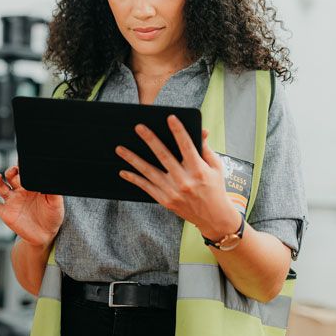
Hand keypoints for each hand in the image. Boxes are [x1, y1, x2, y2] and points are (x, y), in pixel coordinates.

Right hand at [0, 165, 63, 247]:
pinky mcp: (5, 212)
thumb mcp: (56, 204)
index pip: (25, 172)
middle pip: (11, 176)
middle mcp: (20, 190)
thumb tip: (51, 179)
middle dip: (11, 171)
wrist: (45, 235)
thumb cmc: (52, 216)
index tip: (24, 163)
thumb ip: (53, 192)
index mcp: (32, 185)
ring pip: (1, 186)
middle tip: (13, 171)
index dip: (23, 166)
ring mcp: (12, 200)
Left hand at [114, 116, 241, 239]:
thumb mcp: (216, 167)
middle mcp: (184, 181)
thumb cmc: (215, 188)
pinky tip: (123, 171)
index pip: (187, 146)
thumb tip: (202, 131)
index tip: (170, 118)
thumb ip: (206, 149)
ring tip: (120, 149)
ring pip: (149, 172)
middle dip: (150, 140)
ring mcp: (173, 191)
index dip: (178, 131)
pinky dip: (134, 179)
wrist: (214, 218)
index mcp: (198, 170)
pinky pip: (146, 187)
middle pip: (164, 156)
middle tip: (139, 127)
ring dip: (133, 159)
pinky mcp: (165, 200)